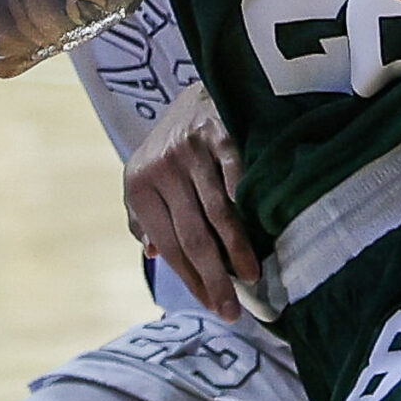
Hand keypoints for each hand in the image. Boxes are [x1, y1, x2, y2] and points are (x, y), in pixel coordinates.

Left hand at [123, 82, 257, 319]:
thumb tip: (153, 254)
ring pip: (217, 213)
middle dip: (214, 278)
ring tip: (252, 278)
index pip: (168, 247)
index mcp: (138, 187)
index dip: (191, 281)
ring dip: (236, 250)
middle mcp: (160, 170)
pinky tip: (261, 229)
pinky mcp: (217, 133)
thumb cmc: (173, 147)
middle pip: (192, 238)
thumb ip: (146, 217)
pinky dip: (247, 205)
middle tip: (233, 311)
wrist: (195, 90)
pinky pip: (235, 177)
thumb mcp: (147, 180)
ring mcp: (189, 151)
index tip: (213, 306)